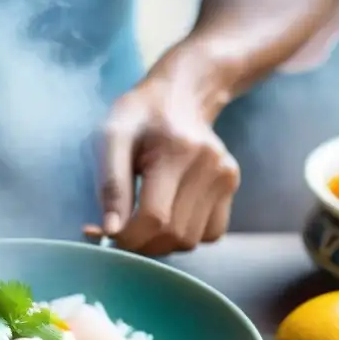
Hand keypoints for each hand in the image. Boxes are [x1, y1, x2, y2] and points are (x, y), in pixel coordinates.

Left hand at [92, 77, 239, 255]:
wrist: (178, 96)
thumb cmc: (137, 117)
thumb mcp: (110, 138)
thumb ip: (110, 185)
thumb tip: (111, 231)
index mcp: (177, 151)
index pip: (155, 218)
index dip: (128, 237)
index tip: (107, 233)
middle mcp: (210, 166)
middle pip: (175, 234)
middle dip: (141, 243)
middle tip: (121, 231)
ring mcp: (225, 176)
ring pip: (192, 240)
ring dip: (162, 242)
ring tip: (143, 221)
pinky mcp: (231, 185)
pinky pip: (210, 233)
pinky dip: (186, 235)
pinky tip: (169, 214)